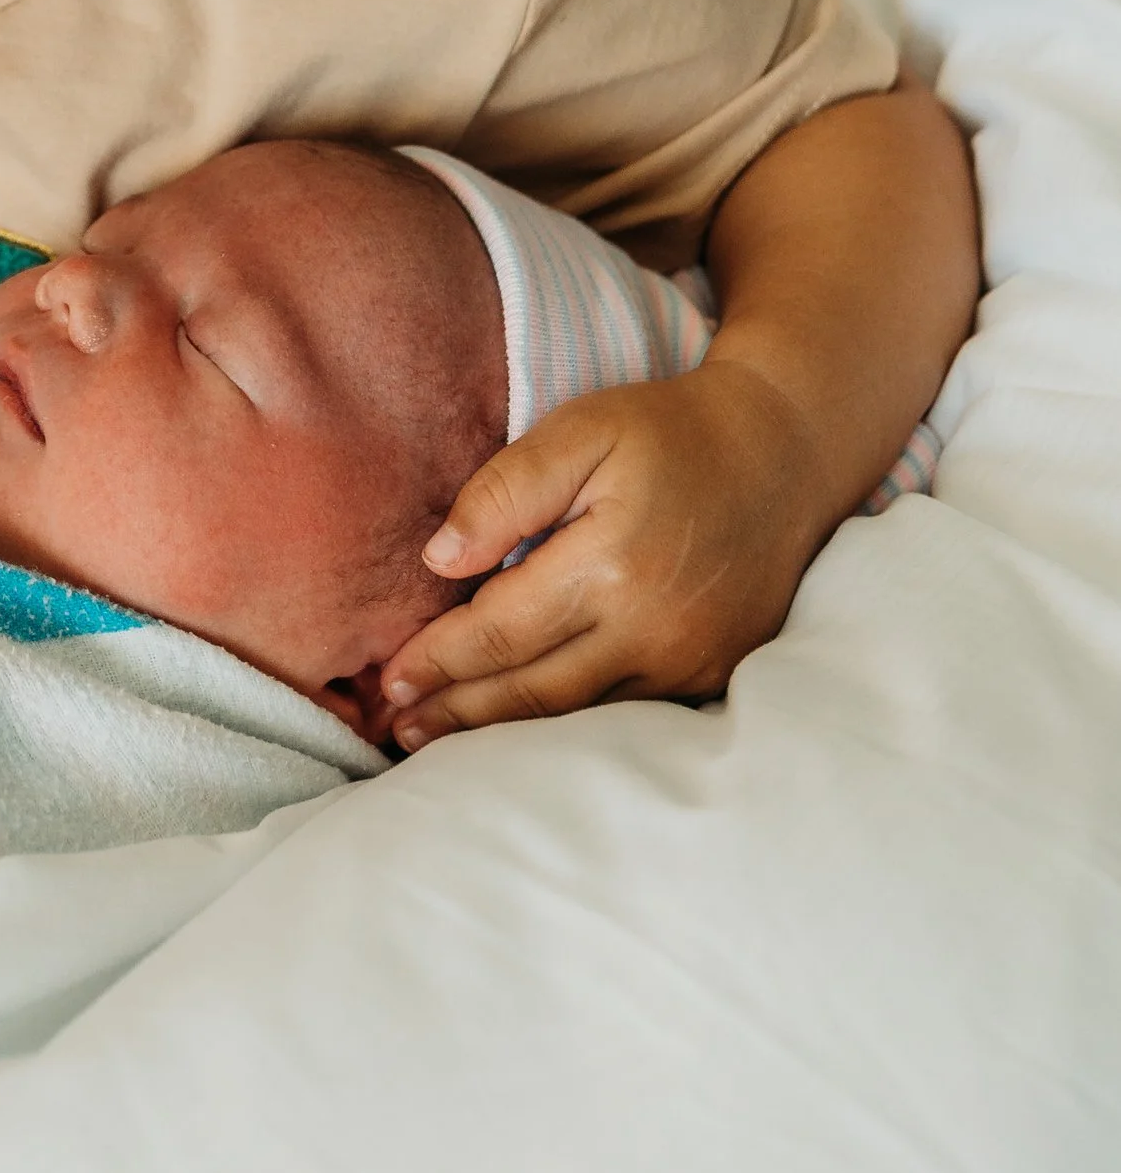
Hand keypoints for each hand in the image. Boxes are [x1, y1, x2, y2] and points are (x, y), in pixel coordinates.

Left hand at [377, 355, 825, 750]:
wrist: (784, 454)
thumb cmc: (670, 433)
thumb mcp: (581, 431)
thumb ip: (505, 491)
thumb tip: (439, 561)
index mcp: (610, 567)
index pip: (500, 632)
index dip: (438, 661)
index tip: (388, 679)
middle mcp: (651, 630)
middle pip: (532, 692)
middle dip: (457, 713)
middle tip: (397, 729)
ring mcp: (688, 661)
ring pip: (576, 715)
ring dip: (503, 734)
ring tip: (441, 741)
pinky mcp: (712, 674)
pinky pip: (625, 715)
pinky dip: (567, 726)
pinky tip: (524, 732)